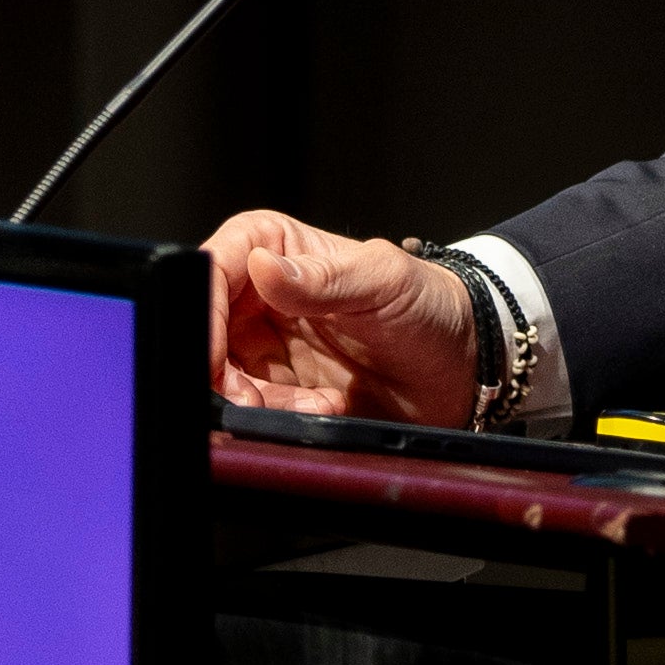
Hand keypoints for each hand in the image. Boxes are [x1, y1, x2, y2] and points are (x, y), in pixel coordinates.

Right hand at [204, 212, 481, 427]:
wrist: (461, 367)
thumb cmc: (428, 305)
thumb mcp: (381, 282)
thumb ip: (320, 278)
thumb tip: (262, 267)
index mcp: (273, 247)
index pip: (211, 270)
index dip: (203, 312)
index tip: (214, 354)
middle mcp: (258, 294)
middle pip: (203, 330)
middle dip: (220, 370)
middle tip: (251, 397)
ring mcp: (265, 344)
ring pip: (222, 377)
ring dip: (255, 401)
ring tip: (312, 405)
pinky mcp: (278, 388)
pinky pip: (252, 408)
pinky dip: (278, 417)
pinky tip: (323, 409)